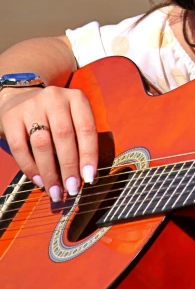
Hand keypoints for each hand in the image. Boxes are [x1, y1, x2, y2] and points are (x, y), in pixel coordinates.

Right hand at [0, 86, 97, 200]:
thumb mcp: (72, 118)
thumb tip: (87, 176)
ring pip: (42, 143)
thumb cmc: (54, 116)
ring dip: (50, 172)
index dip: (89, 154)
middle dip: (69, 166)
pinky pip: (20, 147)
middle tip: (72, 189)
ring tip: (56, 191)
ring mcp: (31, 106)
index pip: (86, 128)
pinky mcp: (11, 117)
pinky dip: (30, 167)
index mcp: (76, 98)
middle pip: (64, 135)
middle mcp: (55, 98)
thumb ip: (79, 140)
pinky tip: (39, 181)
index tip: (89, 177)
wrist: (20, 98)